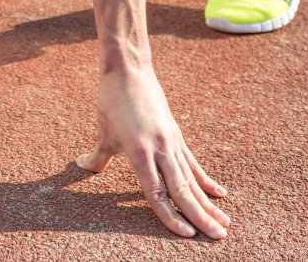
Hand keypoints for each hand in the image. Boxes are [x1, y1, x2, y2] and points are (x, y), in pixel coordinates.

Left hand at [78, 67, 228, 238]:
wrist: (130, 70)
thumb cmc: (112, 101)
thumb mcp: (103, 132)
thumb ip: (96, 156)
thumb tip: (82, 166)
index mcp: (140, 153)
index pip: (157, 193)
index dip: (170, 216)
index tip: (185, 235)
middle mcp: (160, 150)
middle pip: (182, 190)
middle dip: (200, 216)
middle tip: (218, 237)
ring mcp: (171, 143)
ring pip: (192, 179)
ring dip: (208, 203)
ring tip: (225, 223)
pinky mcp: (177, 136)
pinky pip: (193, 163)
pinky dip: (205, 180)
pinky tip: (220, 194)